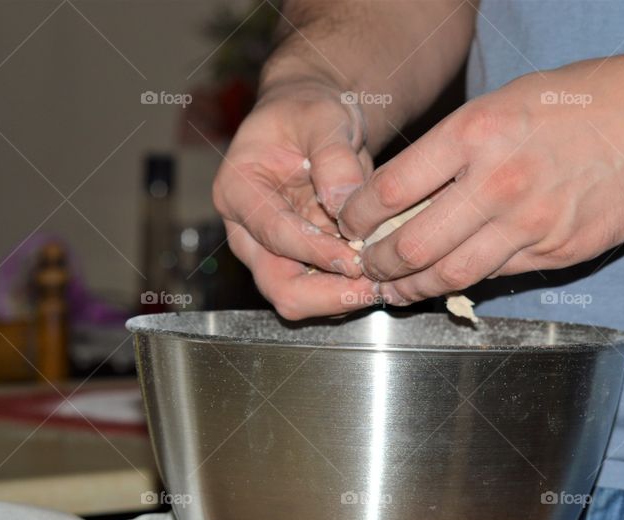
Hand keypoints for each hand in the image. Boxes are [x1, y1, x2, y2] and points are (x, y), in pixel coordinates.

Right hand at [212, 81, 380, 318]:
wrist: (315, 124)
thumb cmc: (309, 113)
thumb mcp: (323, 117)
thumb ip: (332, 156)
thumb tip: (343, 203)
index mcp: (239, 192)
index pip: (274, 235)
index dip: (317, 252)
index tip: (356, 258)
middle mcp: (247, 233)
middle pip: (280, 288)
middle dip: (329, 294)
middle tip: (374, 283)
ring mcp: (272, 254)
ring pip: (302, 301)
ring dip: (344, 296)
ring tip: (385, 278)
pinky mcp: (299, 265)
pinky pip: (324, 294)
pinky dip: (352, 290)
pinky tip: (382, 273)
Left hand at [338, 51, 623, 305]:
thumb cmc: (581, 101)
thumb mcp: (504, 102)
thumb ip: (454, 149)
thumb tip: (404, 195)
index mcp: (476, 133)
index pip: (391, 189)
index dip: (359, 216)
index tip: (350, 223)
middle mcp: (499, 182)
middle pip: (412, 243)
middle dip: (377, 263)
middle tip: (366, 266)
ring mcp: (532, 223)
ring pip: (451, 273)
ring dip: (412, 287)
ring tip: (395, 290)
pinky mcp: (560, 251)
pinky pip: (498, 276)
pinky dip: (465, 283)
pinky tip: (449, 282)